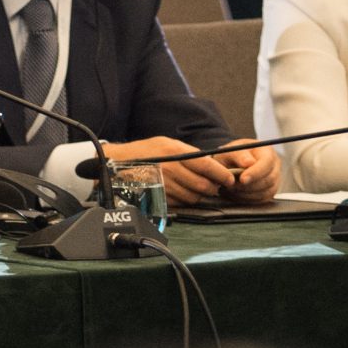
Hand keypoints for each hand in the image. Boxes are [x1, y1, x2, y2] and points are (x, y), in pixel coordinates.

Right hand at [101, 136, 235, 205]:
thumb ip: (189, 153)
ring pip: (194, 196)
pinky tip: (184, 193)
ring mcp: (164, 184)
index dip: (222, 174)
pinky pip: (181, 203)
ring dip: (200, 195)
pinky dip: (187, 200)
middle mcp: (170, 169)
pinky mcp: (159, 196)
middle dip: (213, 187)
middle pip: (203, 185)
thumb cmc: (144, 151)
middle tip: (216, 185)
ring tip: (199, 189)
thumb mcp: (166, 143)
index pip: (207, 166)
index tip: (229, 178)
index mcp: (174, 152)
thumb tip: (211, 164)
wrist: (117, 162)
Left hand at [211, 143, 279, 202]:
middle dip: (250, 185)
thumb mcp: (230, 151)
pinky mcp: (270, 190)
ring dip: (248, 193)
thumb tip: (249, 163)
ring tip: (232, 190)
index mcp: (266, 151)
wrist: (228, 164)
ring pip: (268, 191)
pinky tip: (237, 194)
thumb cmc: (230, 155)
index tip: (242, 179)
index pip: (267, 162)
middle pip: (270, 179)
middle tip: (232, 186)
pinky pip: (264, 199)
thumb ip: (239, 155)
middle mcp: (274, 165)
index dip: (256, 172)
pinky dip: (249, 199)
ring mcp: (275, 178)